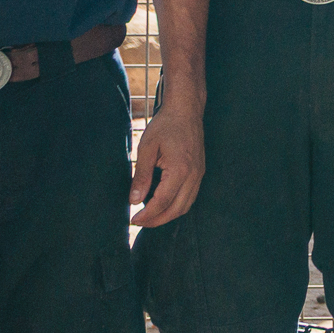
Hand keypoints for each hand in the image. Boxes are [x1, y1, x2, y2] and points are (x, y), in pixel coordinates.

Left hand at [132, 105, 204, 226]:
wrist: (186, 110)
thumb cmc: (165, 125)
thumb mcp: (147, 148)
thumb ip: (141, 176)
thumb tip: (134, 200)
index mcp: (180, 170)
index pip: (162, 202)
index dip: (147, 214)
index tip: (134, 219)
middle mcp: (193, 175)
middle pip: (176, 209)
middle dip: (157, 220)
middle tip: (140, 222)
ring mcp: (199, 175)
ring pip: (186, 206)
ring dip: (168, 216)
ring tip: (150, 217)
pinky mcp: (200, 172)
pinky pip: (190, 197)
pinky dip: (177, 206)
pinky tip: (164, 205)